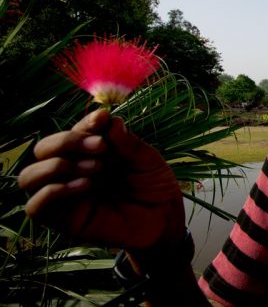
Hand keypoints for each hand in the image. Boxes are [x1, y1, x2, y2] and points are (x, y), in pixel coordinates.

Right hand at [18, 109, 185, 250]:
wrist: (165, 219)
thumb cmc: (154, 187)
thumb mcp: (147, 159)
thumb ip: (127, 142)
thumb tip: (108, 119)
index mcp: (90, 152)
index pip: (71, 132)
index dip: (83, 123)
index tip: (102, 119)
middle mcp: (73, 170)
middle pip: (42, 149)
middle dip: (67, 141)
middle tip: (100, 147)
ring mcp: (66, 196)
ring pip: (29, 176)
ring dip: (57, 165)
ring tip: (95, 167)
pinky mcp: (65, 220)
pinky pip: (36, 207)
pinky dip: (53, 191)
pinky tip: (85, 185)